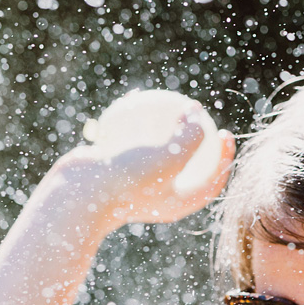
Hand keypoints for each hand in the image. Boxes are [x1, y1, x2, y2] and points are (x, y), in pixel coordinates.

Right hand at [43, 101, 235, 233]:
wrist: (78, 196)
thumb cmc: (128, 181)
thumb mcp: (170, 157)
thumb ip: (190, 135)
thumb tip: (196, 111)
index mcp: (175, 205)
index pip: (210, 183)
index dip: (224, 159)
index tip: (225, 132)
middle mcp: (156, 196)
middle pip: (184, 166)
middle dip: (195, 141)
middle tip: (198, 115)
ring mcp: (132, 184)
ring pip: (151, 150)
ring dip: (158, 127)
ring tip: (166, 102)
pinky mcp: (112, 172)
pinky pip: (125, 143)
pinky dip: (129, 124)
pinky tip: (131, 99)